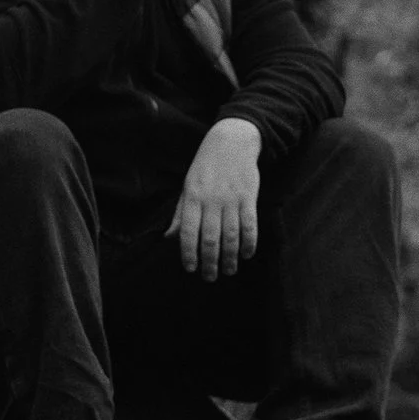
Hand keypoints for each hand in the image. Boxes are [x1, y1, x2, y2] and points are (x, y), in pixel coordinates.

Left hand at [171, 118, 260, 279]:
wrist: (231, 141)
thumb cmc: (205, 167)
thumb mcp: (188, 186)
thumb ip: (180, 214)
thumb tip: (168, 237)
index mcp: (192, 198)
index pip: (188, 232)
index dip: (188, 253)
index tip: (190, 269)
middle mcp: (211, 200)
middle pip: (210, 238)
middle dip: (210, 262)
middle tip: (210, 278)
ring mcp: (231, 199)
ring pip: (231, 235)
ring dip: (230, 257)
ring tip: (229, 271)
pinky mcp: (248, 197)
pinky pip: (250, 225)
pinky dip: (249, 242)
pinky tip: (246, 254)